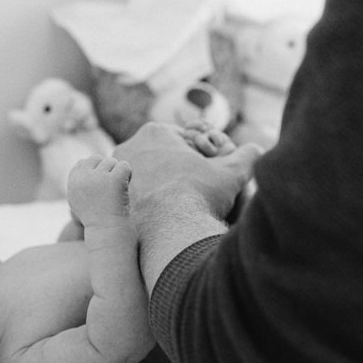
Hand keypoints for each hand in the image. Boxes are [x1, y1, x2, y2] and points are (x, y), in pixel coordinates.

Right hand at [66, 155, 131, 227]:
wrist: (108, 232)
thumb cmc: (96, 218)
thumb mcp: (79, 200)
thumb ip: (78, 181)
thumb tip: (83, 160)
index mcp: (72, 181)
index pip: (84, 162)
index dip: (96, 172)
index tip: (101, 189)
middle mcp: (83, 177)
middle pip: (97, 159)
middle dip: (106, 169)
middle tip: (111, 188)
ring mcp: (98, 177)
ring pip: (112, 161)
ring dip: (117, 173)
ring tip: (117, 191)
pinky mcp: (114, 179)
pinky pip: (124, 165)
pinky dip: (128, 175)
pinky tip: (125, 188)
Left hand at [115, 122, 260, 221]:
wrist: (170, 230)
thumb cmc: (201, 196)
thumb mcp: (232, 172)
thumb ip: (247, 155)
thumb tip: (256, 148)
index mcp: (155, 132)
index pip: (178, 141)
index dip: (195, 158)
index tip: (201, 175)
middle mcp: (128, 146)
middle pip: (156, 157)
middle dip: (171, 170)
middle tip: (186, 192)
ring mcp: (114, 173)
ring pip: (139, 176)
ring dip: (152, 185)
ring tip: (169, 205)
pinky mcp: (106, 196)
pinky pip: (124, 196)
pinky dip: (136, 203)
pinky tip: (151, 216)